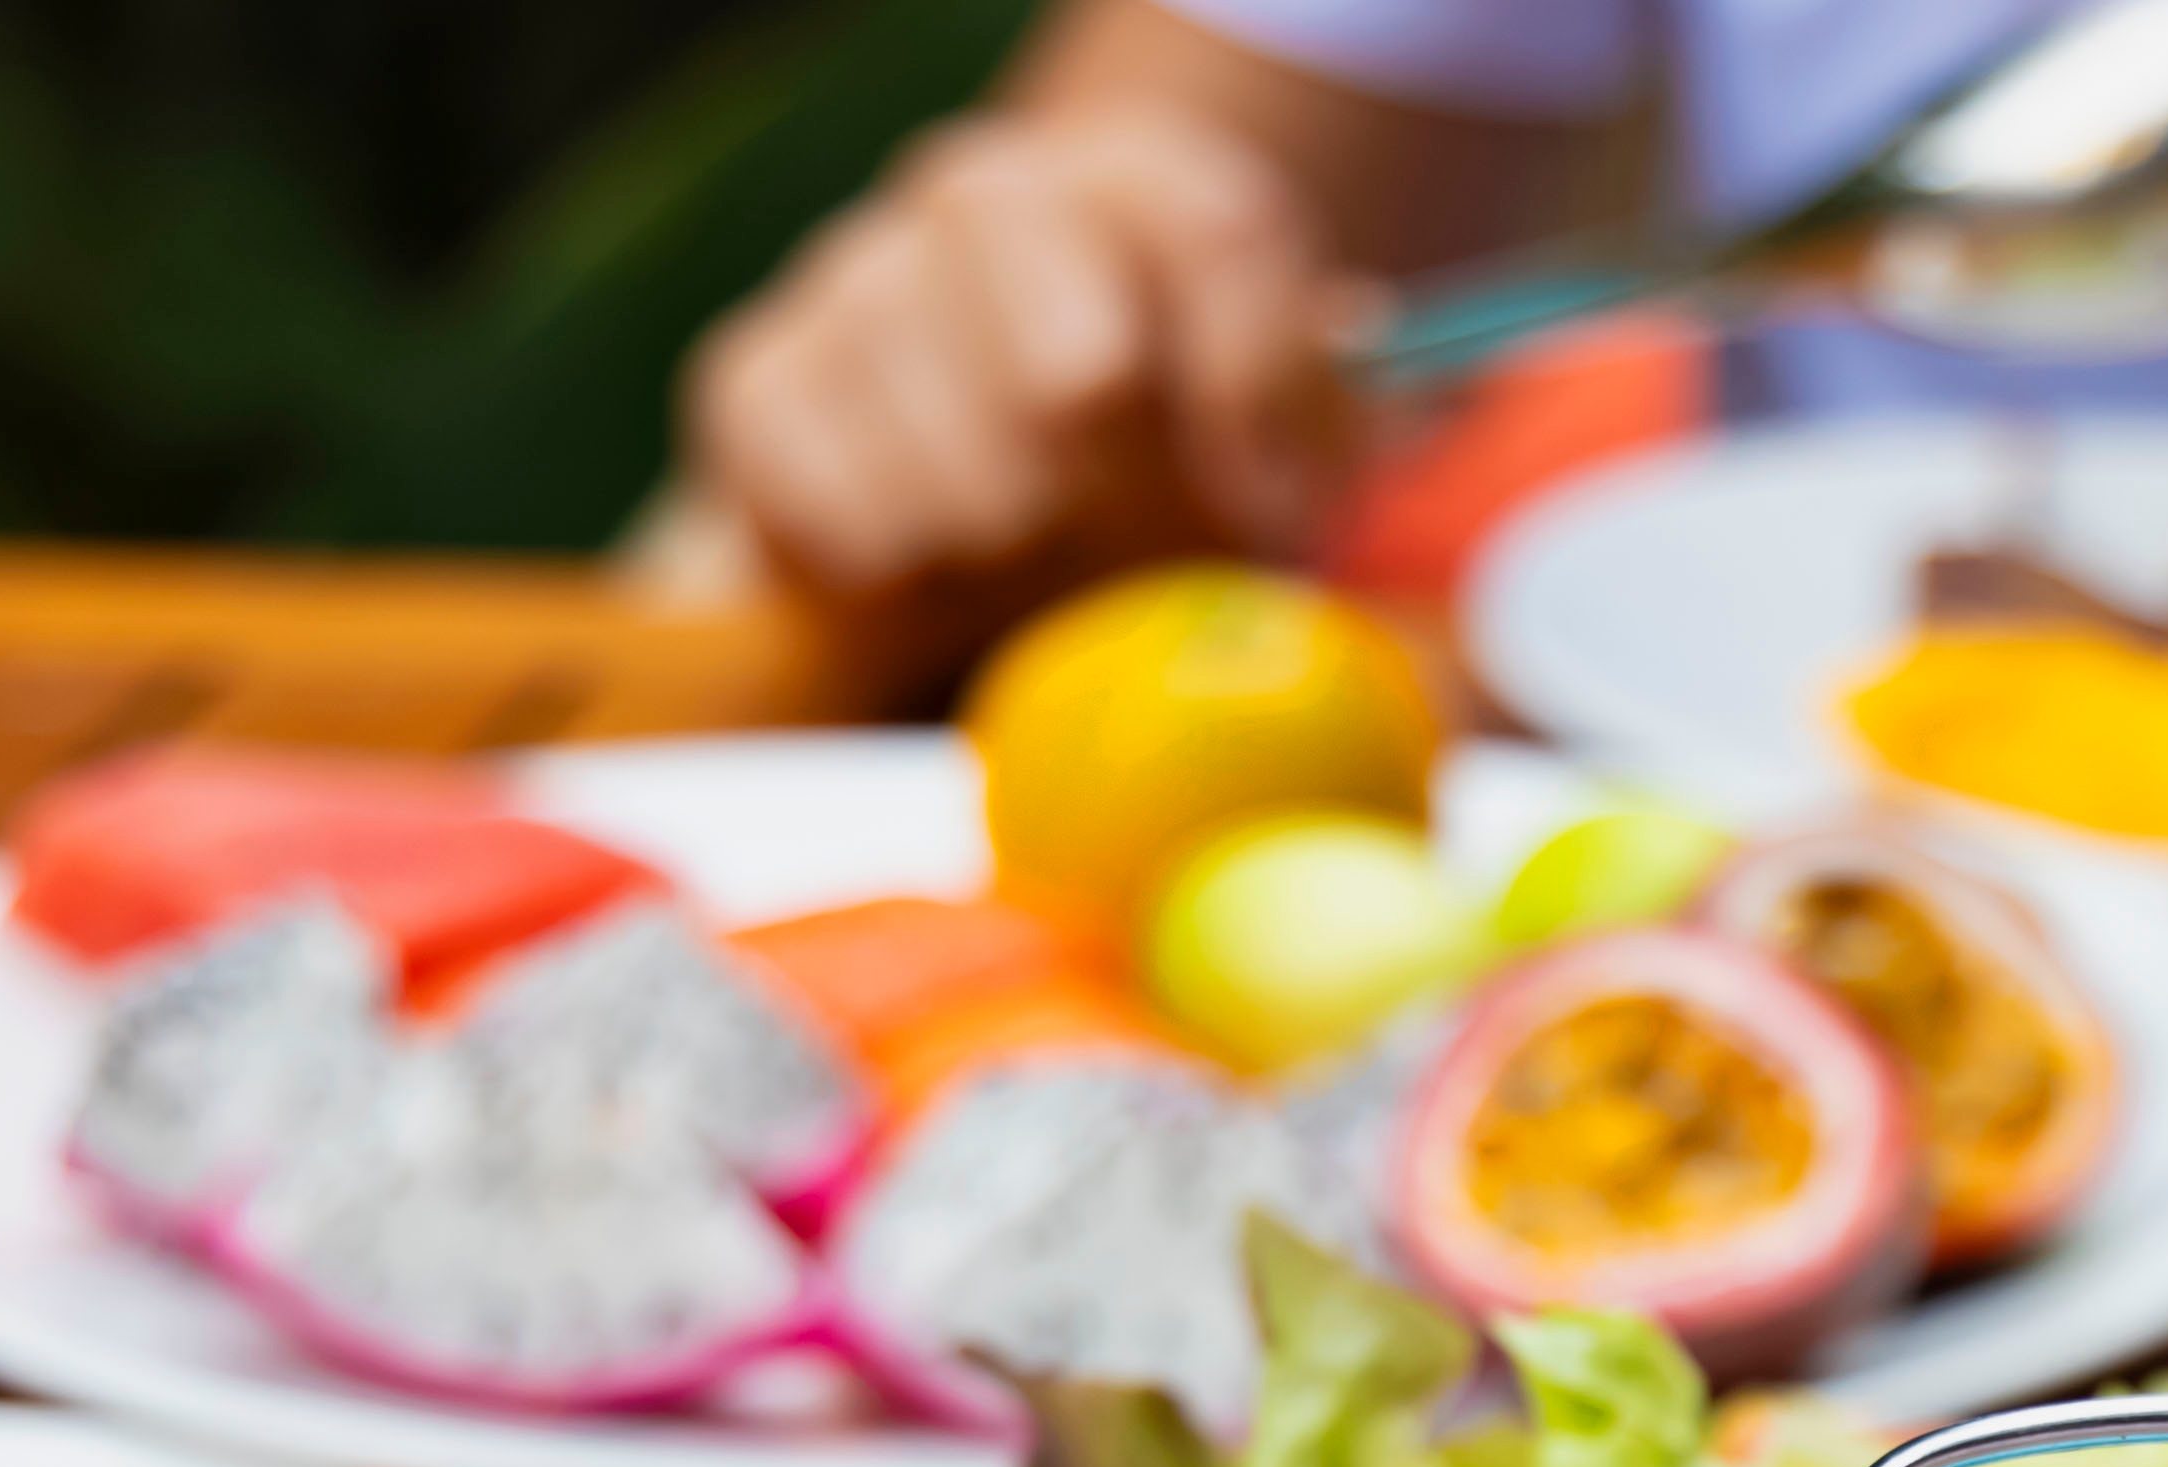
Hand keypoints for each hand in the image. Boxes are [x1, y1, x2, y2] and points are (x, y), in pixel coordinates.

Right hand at [681, 104, 1367, 602]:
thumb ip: (1358, 451)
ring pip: (962, 480)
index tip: (1270, 517)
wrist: (995, 474)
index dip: (1258, 405)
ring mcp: (855, 275)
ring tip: (1037, 570)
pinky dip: (898, 585)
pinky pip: (830, 520)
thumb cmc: (1181, 466)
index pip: (1223, 243)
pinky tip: (933, 572)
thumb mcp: (1302, 448)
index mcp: (1148, 181)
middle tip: (1136, 568)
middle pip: (1079, 380)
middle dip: (1132, 519)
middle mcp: (986, 192)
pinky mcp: (752, 379)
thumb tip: (1415, 466)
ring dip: (1021, 573)